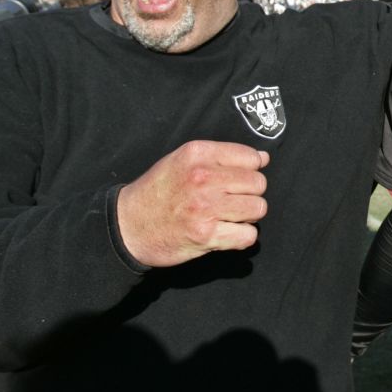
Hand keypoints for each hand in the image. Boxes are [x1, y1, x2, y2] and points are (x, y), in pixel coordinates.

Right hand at [117, 140, 269, 267]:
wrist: (128, 225)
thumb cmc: (158, 191)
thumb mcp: (182, 161)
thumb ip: (222, 157)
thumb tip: (263, 157)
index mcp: (197, 154)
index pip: (251, 157)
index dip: (250, 170)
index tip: (238, 180)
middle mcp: (202, 177)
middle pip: (258, 183)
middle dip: (250, 193)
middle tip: (231, 200)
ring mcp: (205, 207)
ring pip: (258, 208)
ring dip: (247, 215)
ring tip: (228, 216)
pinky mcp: (206, 235)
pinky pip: (248, 235)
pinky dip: (241, 237)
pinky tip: (226, 233)